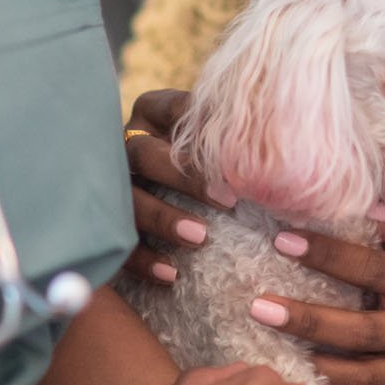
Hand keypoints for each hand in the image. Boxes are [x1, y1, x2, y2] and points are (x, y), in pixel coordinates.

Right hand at [123, 89, 230, 285]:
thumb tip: (276, 121)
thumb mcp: (224, 137)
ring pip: (128, 200)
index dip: (196, 129)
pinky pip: (119, 242)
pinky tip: (172, 274)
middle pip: (144, 154)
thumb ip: (236, 129)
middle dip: (183, 177)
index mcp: (152, 113)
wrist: (186, 200)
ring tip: (200, 237)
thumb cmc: (219, 159)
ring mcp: (115, 185)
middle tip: (226, 200)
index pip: (169, 110)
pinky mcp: (108, 224)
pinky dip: (145, 259)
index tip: (232, 155)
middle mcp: (128, 145)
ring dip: (163, 219)